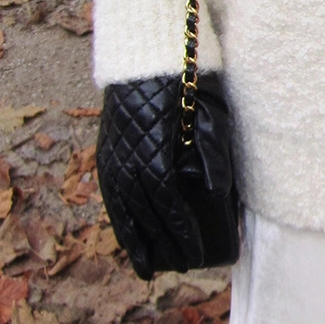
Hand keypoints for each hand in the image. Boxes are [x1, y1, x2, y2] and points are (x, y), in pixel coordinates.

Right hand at [97, 73, 221, 279]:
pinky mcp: (106, 155)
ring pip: (124, 212)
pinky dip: (121, 225)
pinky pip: (111, 200)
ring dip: (140, 243)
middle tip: (188, 267)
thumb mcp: (210, 114)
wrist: (145, 54)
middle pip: (146, 215)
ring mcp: (112, 158)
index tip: (201, 256)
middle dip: (167, 246)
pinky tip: (132, 244)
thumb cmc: (187, 82)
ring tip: (154, 269)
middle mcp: (128, 160)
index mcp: (155, 150)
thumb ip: (214, 155)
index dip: (184, 233)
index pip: (169, 204)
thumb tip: (218, 195)